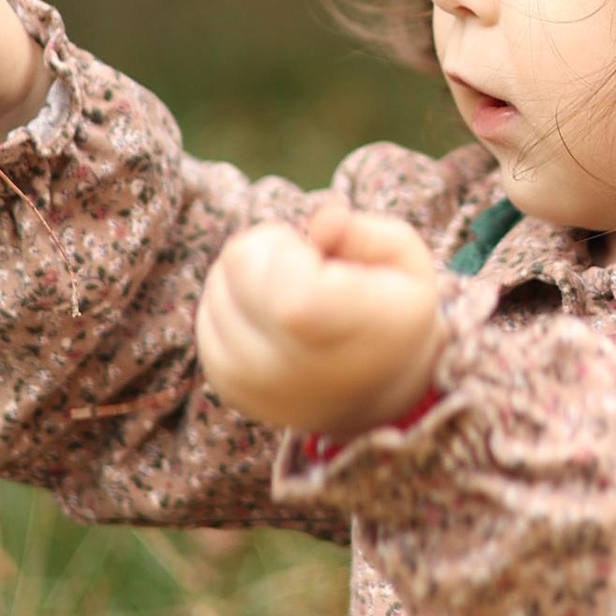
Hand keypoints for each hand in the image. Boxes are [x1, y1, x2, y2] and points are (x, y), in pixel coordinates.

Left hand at [197, 202, 443, 438]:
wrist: (378, 394)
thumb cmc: (394, 315)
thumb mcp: (408, 264)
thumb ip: (366, 232)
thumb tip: (319, 221)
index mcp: (340, 330)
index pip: (276, 266)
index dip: (291, 246)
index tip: (321, 257)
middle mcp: (289, 365)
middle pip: (238, 261)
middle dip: (270, 248)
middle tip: (309, 272)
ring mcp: (252, 380)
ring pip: (217, 285)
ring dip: (250, 276)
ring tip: (294, 297)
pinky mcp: (228, 384)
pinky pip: (207, 316)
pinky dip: (234, 304)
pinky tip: (272, 317)